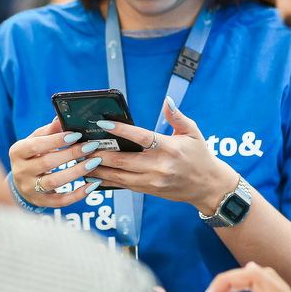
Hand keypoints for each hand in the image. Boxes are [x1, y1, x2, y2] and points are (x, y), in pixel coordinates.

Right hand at [7, 118, 101, 208]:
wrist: (21, 182)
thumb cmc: (32, 156)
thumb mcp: (35, 140)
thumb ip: (48, 130)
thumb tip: (60, 118)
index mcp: (17, 152)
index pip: (36, 145)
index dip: (56, 140)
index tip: (75, 135)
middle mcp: (20, 171)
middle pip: (47, 163)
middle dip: (71, 154)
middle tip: (90, 147)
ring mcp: (29, 188)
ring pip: (54, 182)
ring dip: (76, 172)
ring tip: (93, 162)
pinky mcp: (40, 202)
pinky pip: (61, 201)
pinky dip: (77, 194)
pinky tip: (92, 185)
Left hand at [90, 97, 239, 213]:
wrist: (209, 186)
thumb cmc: (200, 156)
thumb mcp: (193, 133)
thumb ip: (177, 116)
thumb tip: (167, 100)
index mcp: (170, 148)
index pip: (141, 137)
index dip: (120, 130)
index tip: (102, 123)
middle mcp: (160, 166)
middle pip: (124, 160)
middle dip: (101, 154)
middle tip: (83, 145)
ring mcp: (153, 181)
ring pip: (120, 176)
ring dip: (99, 170)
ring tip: (81, 161)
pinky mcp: (149, 191)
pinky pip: (124, 186)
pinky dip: (107, 182)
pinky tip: (93, 177)